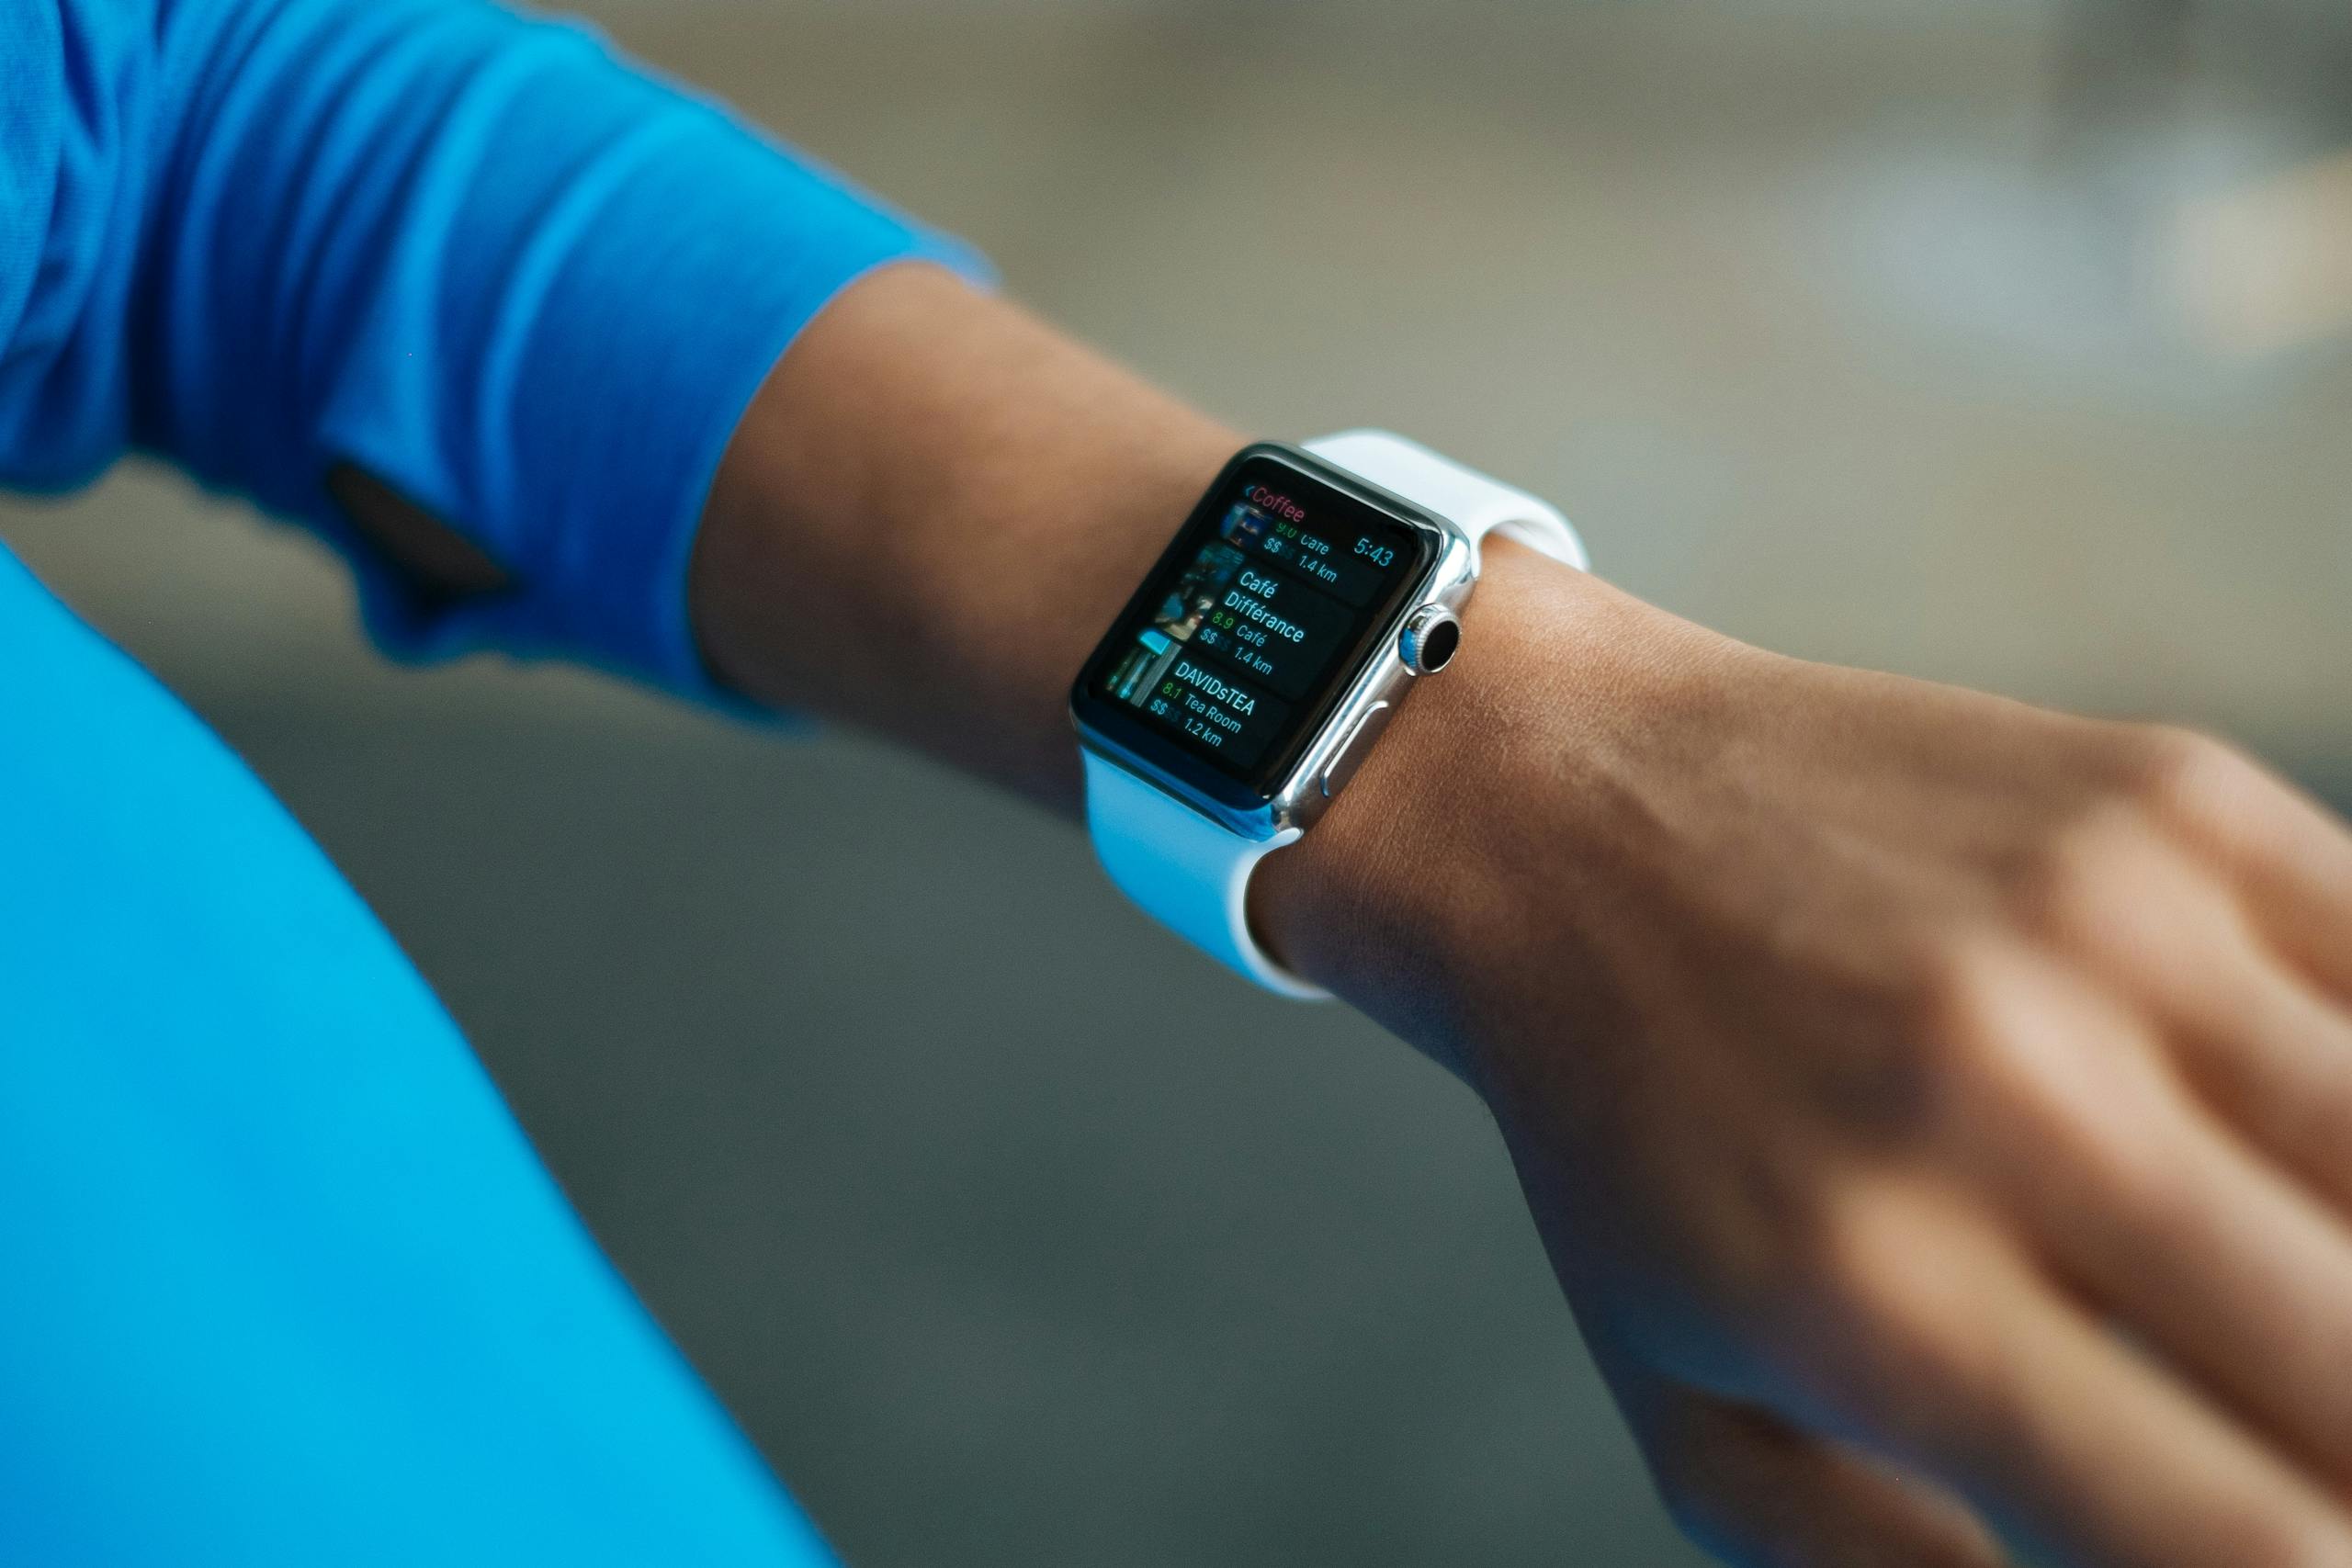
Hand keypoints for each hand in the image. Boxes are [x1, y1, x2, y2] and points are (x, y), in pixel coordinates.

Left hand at [1261, 545, 2351, 1566]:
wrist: (1558, 816)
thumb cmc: (1629, 1142)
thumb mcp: (1699, 1419)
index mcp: (1881, 1301)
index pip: (2258, 1540)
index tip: (2285, 1530)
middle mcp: (2007, 1103)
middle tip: (2276, 1408)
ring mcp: (2109, 929)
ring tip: (2263, 1268)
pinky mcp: (2174, 797)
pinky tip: (2281, 1135)